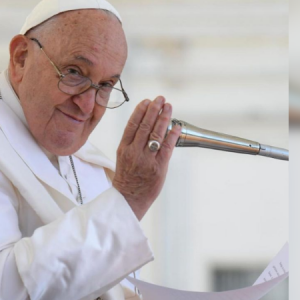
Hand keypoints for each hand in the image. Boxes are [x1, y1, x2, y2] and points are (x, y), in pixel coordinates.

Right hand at [112, 96, 180, 219]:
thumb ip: (132, 143)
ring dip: (163, 118)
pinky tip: (176, 126)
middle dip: (154, 110)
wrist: (128, 200)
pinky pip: (167, 147)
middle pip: (145, 126)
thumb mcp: (123, 158)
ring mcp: (146, 160)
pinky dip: (172, 135)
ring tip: (168, 107)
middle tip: (160, 99)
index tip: (146, 101)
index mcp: (123, 148)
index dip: (140, 111)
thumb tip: (146, 126)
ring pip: (156, 134)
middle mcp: (134, 152)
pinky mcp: (158, 168)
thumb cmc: (127, 179)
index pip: (132, 125)